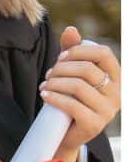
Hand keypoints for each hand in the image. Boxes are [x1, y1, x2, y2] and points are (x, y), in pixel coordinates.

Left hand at [39, 26, 120, 161]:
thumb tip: (70, 29)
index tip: (60, 58)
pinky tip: (44, 95)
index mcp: (115, 77)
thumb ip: (72, 51)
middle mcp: (117, 93)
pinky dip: (54, 97)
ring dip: (55, 83)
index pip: (104, 53)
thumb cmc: (70, 97)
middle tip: (48, 75)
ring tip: (44, 86)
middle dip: (61, 69)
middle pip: (87, 70)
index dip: (79, 51)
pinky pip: (73, 106)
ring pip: (79, 87)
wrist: (65, 132)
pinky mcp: (94, 125)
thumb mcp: (71, 72)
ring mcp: (108, 111)